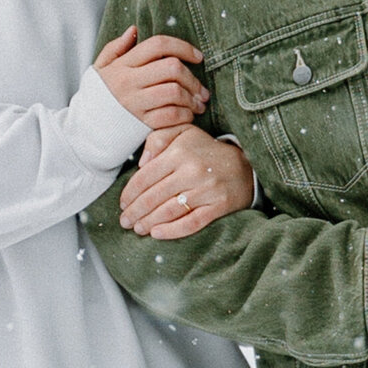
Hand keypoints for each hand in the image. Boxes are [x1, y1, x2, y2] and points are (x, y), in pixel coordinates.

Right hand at [94, 27, 209, 129]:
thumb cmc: (98, 96)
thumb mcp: (101, 68)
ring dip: (192, 98)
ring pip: (174, 92)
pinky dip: (184, 115)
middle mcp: (129, 81)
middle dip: (193, 78)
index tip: (198, 56)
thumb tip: (134, 30)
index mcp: (123, 64)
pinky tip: (187, 115)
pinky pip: (170, 116)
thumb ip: (116, 47)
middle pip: (172, 68)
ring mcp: (135, 103)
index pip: (158, 45)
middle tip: (202, 89)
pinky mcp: (140, 123)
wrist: (84, 129)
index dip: (183, 47)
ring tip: (199, 103)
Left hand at [118, 124, 255, 238]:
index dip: (130, 193)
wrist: (245, 164)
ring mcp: (206, 190)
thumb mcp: (183, 133)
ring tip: (138, 229)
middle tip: (125, 222)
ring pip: (169, 211)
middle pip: (154, 196)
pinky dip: (172, 231)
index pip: (145, 177)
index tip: (122, 204)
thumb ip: (158, 139)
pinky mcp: (218, 206)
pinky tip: (157, 234)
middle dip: (135, 212)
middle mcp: (192, 171)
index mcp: (179, 153)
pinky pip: (191, 222)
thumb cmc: (206, 150)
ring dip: (149, 223)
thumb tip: (141, 162)